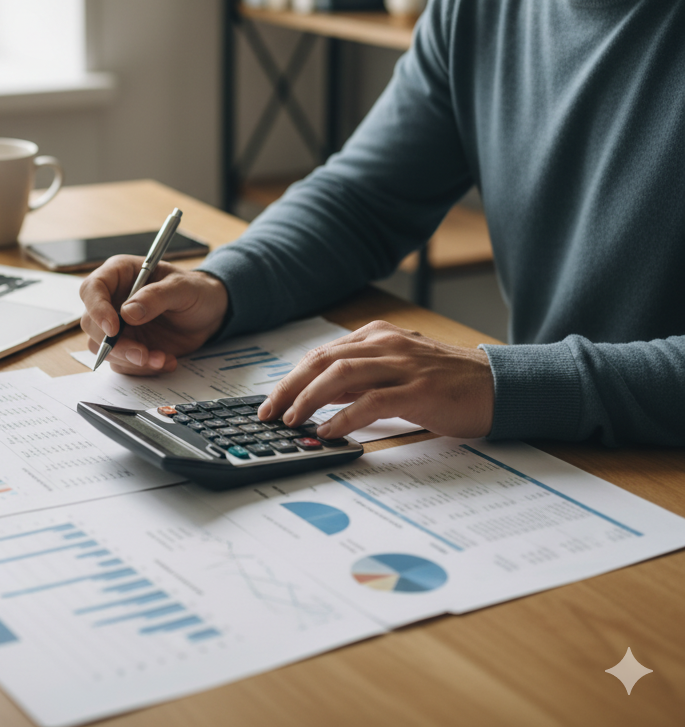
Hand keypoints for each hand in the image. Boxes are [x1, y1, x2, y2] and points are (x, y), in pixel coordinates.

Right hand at [79, 257, 228, 374]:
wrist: (210, 313)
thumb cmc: (195, 290)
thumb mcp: (182, 288)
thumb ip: (156, 297)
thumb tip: (128, 313)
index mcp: (120, 274)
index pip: (92, 289)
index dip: (97, 309)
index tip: (113, 328)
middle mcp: (113, 300)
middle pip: (91, 324)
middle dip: (115, 343)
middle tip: (141, 352)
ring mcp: (118, 326)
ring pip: (104, 348)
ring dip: (131, 359)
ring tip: (162, 357)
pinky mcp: (128, 346)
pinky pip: (123, 363)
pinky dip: (143, 368)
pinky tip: (166, 359)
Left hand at [257, 320, 494, 438]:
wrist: (499, 385)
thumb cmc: (447, 382)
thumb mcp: (397, 369)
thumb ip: (361, 378)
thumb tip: (320, 395)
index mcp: (377, 336)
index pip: (322, 354)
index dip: (293, 377)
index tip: (272, 399)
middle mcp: (385, 344)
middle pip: (323, 361)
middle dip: (289, 387)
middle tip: (269, 411)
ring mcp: (402, 365)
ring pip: (340, 376)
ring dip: (309, 399)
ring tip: (291, 420)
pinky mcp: (418, 390)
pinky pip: (371, 402)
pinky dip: (344, 417)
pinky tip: (328, 431)